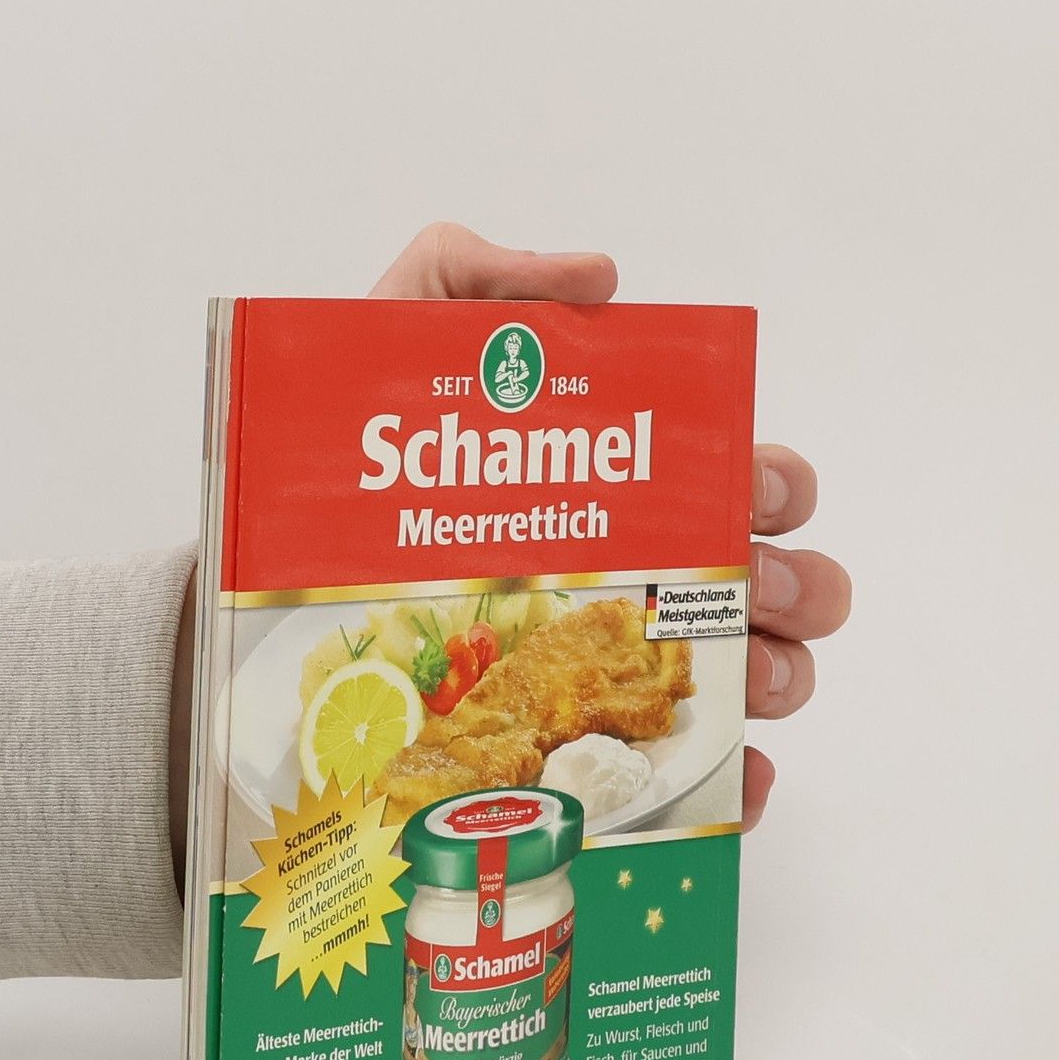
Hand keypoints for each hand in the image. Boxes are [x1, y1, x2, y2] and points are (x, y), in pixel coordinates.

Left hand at [370, 222, 851, 833]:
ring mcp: (612, 669)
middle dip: (794, 580)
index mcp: (616, 481)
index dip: (768, 479)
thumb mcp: (386, 338)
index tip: (755, 489)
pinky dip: (732, 783)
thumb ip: (475, 279)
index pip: (727, 474)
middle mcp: (630, 570)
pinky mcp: (579, 752)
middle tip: (760, 587)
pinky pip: (680, 776)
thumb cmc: (336, 467)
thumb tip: (602, 277)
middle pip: (757, 577)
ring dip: (781, 672)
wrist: (264, 590)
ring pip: (744, 671)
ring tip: (762, 675)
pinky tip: (738, 780)